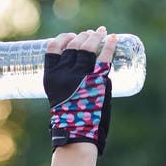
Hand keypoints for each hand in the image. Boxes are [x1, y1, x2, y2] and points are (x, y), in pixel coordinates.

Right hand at [43, 27, 115, 154]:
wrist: (77, 133)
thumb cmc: (68, 118)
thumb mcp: (58, 96)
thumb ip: (67, 82)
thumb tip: (82, 66)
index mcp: (51, 77)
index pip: (53, 48)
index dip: (62, 38)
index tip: (70, 36)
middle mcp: (64, 74)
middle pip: (73, 45)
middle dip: (82, 36)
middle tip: (89, 34)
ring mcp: (81, 76)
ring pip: (87, 48)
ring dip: (95, 37)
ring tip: (101, 32)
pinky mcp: (97, 80)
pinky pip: (104, 57)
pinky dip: (110, 45)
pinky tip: (114, 38)